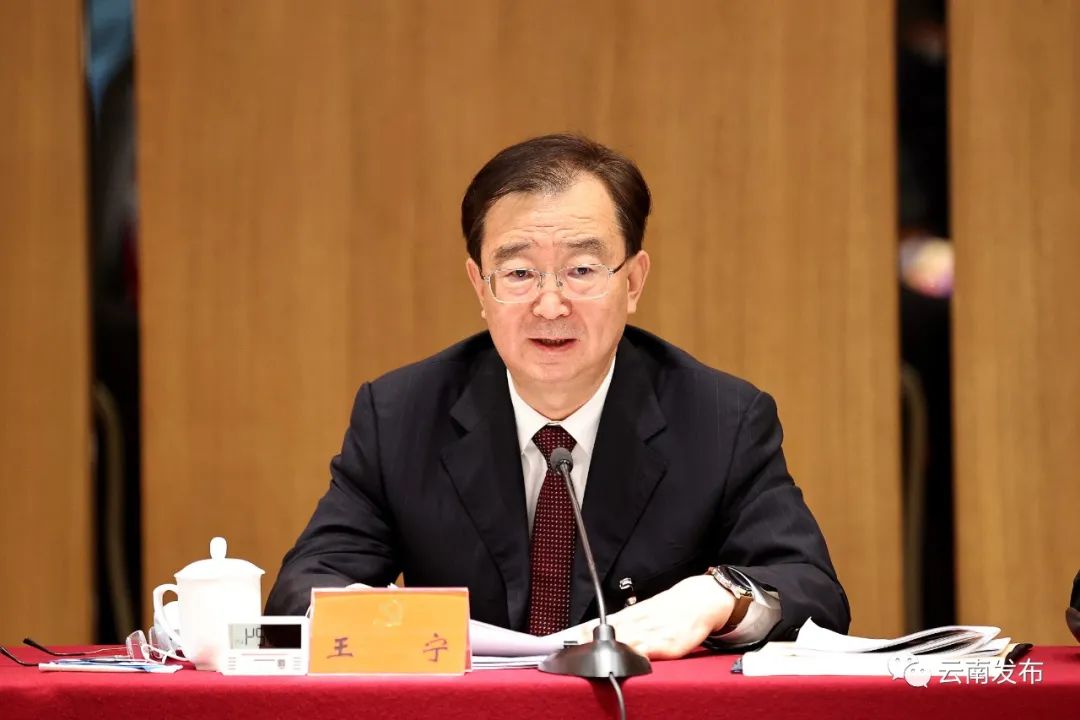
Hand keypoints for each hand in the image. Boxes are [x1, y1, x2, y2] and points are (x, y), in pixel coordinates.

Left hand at [572, 575, 733, 658]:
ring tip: (579, 658)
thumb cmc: (667, 610)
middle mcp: (634, 623)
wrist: (698, 601)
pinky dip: (631, 656)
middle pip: (600, 635)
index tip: (551, 643)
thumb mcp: (640, 614)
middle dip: (579, 644)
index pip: (592, 626)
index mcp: (626, 617)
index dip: (572, 635)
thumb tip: (590, 636)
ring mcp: (649, 633)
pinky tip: (619, 662)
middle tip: (558, 652)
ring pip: (619, 641)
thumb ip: (620, 626)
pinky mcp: (666, 643)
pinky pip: (645, 651)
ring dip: (599, 650)